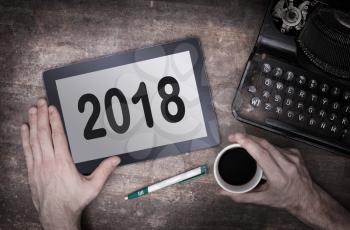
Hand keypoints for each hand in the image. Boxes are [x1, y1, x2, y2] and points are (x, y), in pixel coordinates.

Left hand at [21, 99, 119, 229]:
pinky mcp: (32, 171)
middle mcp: (48, 162)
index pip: (57, 137)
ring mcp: (38, 166)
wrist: (56, 215)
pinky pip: (27, 151)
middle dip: (42, 116)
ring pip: (34, 140)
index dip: (54, 121)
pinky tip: (25, 128)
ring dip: (33, 123)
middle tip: (41, 102)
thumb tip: (115, 159)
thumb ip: (104, 171)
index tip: (52, 108)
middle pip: (43, 134)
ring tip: (32, 110)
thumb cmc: (73, 201)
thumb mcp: (93, 187)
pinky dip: (25, 138)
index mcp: (63, 163)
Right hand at [221, 133, 349, 229]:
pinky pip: (276, 145)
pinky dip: (266, 146)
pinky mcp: (295, 153)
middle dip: (247, 138)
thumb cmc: (285, 199)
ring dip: (255, 141)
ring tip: (244, 142)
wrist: (307, 198)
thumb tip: (223, 192)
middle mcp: (287, 165)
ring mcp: (293, 157)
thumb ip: (241, 196)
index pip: (262, 154)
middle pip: (264, 144)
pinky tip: (262, 151)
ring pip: (270, 143)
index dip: (248, 143)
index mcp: (278, 176)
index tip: (236, 138)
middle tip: (234, 137)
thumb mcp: (262, 200)